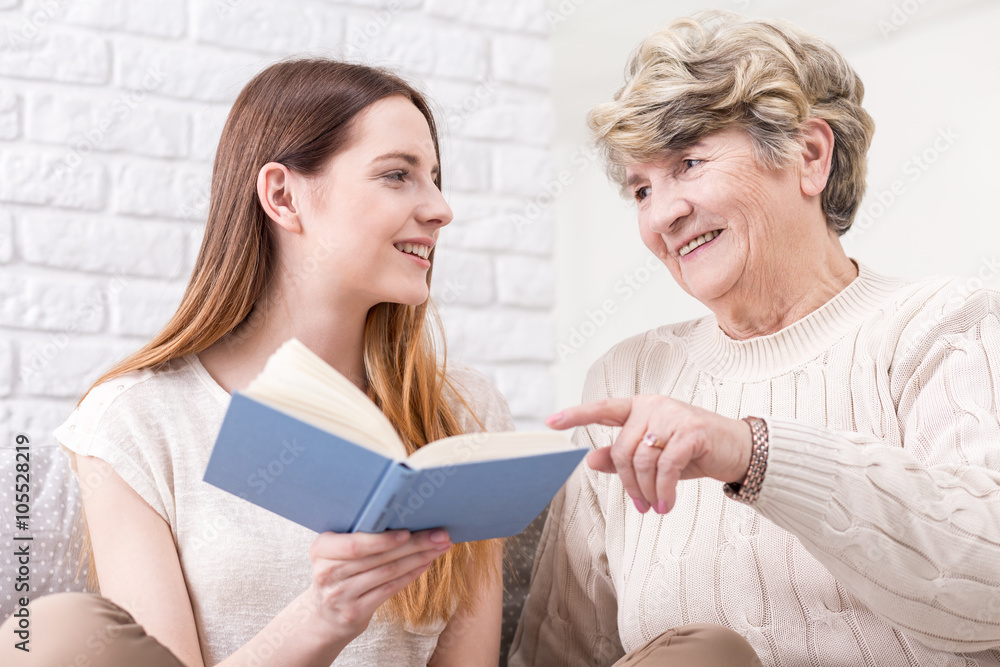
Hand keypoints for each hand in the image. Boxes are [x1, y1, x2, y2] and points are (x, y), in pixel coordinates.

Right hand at [307, 529, 450, 642]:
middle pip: (379, 557)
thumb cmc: (338, 572)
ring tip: (440, 547)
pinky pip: (389, 589)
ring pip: (388, 572)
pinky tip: (425, 563)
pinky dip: (410, 574)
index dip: (383, 539)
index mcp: (322, 549)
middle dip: (414, 544)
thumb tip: (404, 514)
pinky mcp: (354, 612)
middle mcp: (328, 573)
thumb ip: (358, 536)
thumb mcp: (335, 552)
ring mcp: (341, 595)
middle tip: (440, 535)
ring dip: (418, 558)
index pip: (355, 544)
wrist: (324, 615)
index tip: (409, 531)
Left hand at [546, 396, 751, 513]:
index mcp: (640, 407)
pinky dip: (662, 490)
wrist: (739, 451)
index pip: (602, 408)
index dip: (576, 415)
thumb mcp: (655, 455)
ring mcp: (673, 415)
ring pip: (642, 459)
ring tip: (655, 506)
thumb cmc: (693, 452)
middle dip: (628, 483)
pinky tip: (666, 504)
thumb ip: (622, 456)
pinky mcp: (692, 431)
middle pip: (622, 449)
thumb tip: (589, 459)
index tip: (550, 422)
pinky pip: (665, 465)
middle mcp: (653, 406)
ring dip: (646, 490)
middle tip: (639, 505)